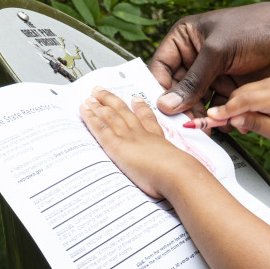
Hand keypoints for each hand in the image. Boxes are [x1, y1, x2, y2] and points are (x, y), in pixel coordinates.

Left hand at [79, 87, 196, 199]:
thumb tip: (185, 174)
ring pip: (111, 116)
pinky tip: (84, 110)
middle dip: (113, 100)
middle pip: (125, 112)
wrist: (176, 174)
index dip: (142, 108)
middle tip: (103, 92)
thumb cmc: (179, 176)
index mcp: (158, 140)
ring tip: (91, 96)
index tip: (136, 100)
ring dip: (100, 104)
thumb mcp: (181, 168)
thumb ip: (177, 167)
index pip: (149, 121)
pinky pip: (100, 128)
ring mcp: (129, 137)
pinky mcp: (117, 145)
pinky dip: (91, 118)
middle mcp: (142, 134)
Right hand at [149, 2, 269, 115]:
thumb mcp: (218, 53)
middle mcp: (198, 56)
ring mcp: (215, 73)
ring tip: (206, 125)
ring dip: (201, 114)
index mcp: (186, 37)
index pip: (162, 68)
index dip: (159, 89)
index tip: (162, 111)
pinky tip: (224, 122)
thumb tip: (167, 103)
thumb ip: (193, 81)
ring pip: (198, 101)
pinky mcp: (232, 87)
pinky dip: (220, 117)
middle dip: (181, 107)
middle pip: (178, 89)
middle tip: (184, 124)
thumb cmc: (256, 29)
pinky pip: (218, 107)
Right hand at [199, 78, 269, 146]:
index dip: (224, 111)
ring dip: (236, 110)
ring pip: (240, 94)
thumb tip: (233, 121)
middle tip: (227, 129)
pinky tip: (249, 118)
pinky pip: (247, 93)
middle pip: (238, 96)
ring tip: (246, 128)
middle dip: (229, 112)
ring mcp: (268, 82)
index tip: (210, 118)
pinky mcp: (267, 84)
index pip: (242, 101)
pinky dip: (243, 106)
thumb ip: (255, 124)